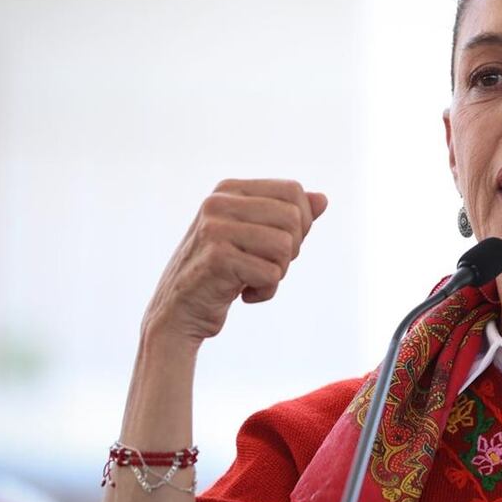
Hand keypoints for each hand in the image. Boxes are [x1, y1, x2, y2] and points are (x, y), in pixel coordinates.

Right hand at [141, 179, 328, 343]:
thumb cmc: (222, 273)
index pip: (293, 191)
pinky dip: (266, 291)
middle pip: (293, 218)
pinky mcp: (216, 257)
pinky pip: (271, 273)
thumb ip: (287, 217)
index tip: (280, 245)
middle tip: (266, 266)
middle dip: (291, 250)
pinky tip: (243, 295)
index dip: (302, 222)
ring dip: (278, 272)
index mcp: (229, 189)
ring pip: (285, 246)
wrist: (178, 312)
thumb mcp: (255, 238)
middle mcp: (219, 202)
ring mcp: (215, 228)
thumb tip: (323, 199)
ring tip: (253, 279)